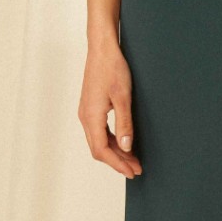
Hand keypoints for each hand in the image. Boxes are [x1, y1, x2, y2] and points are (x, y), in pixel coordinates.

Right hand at [80, 36, 142, 177]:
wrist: (102, 49)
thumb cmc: (112, 68)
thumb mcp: (123, 97)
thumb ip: (125, 124)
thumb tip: (127, 147)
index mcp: (91, 117)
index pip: (102, 150)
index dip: (117, 164)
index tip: (132, 172)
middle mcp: (85, 117)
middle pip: (99, 149)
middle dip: (118, 161)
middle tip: (136, 169)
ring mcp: (86, 112)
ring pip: (99, 141)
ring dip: (116, 152)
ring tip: (133, 159)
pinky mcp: (91, 108)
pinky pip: (99, 131)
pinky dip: (112, 141)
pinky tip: (124, 143)